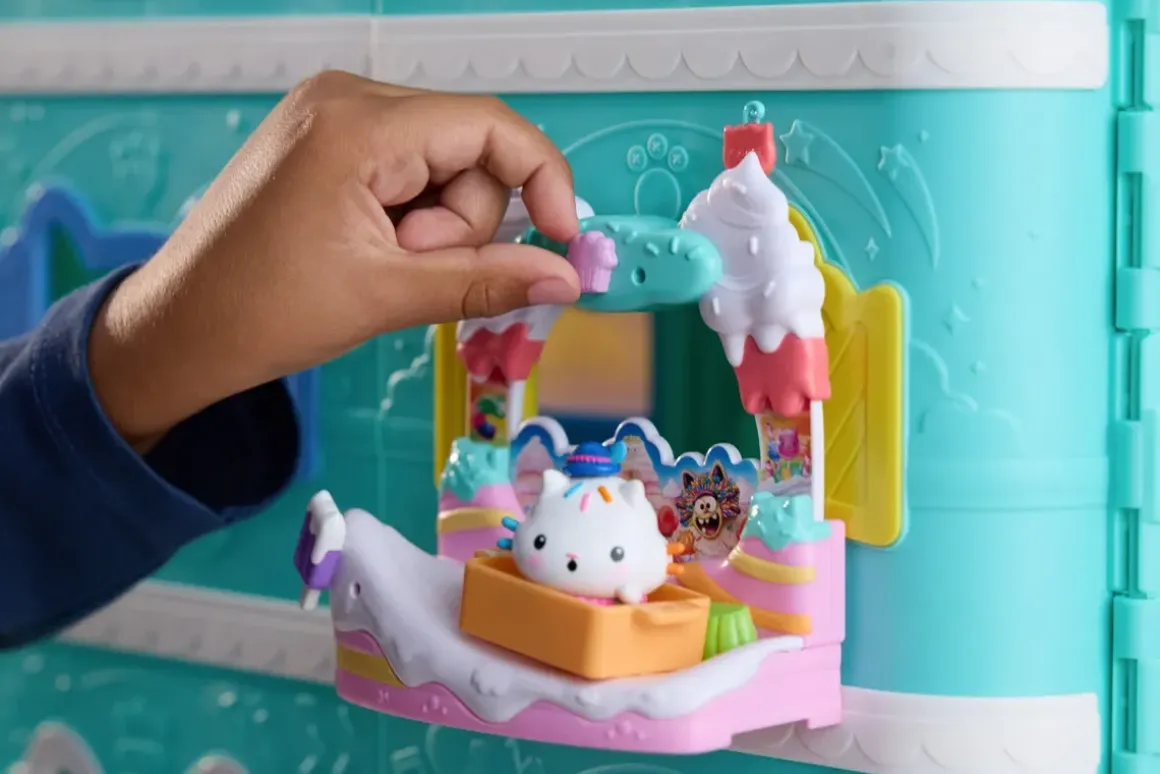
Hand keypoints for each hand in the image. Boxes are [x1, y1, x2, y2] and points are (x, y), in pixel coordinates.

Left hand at [88, 72, 581, 448]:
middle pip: (470, 149)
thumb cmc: (258, 309)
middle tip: (408, 266)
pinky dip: (412, 217)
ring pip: (444, 163)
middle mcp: (345, 100)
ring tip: (381, 263)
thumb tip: (562, 276)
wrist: (181, 329)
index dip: (541, 180)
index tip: (559, 236)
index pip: (491, 126)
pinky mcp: (329, 141)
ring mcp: (333, 116)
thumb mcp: (388, 296)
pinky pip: (410, 169)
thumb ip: (487, 281)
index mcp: (356, 124)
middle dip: (459, 221)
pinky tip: (374, 250)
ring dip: (435, 225)